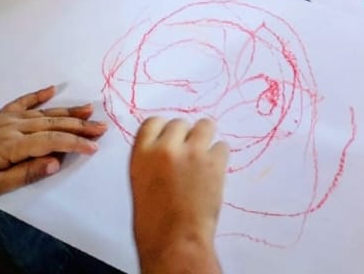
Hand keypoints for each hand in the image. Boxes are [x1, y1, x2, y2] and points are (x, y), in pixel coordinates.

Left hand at [0, 86, 105, 201]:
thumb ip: (25, 174)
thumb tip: (55, 163)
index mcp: (10, 145)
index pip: (51, 141)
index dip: (75, 143)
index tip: (94, 147)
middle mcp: (11, 127)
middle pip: (52, 124)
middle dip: (79, 125)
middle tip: (102, 126)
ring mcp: (3, 119)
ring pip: (42, 113)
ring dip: (66, 111)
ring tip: (89, 108)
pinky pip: (21, 102)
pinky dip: (38, 95)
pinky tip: (52, 90)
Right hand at [130, 117, 228, 272]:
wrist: (175, 242)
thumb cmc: (155, 222)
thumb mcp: (141, 182)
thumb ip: (152, 159)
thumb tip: (169, 144)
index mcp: (141, 154)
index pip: (154, 122)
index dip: (164, 129)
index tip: (171, 137)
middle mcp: (165, 148)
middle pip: (180, 122)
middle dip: (185, 136)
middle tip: (188, 156)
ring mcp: (191, 153)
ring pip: (205, 125)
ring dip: (205, 139)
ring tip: (202, 158)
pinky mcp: (214, 162)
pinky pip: (222, 146)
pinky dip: (219, 157)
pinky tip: (212, 173)